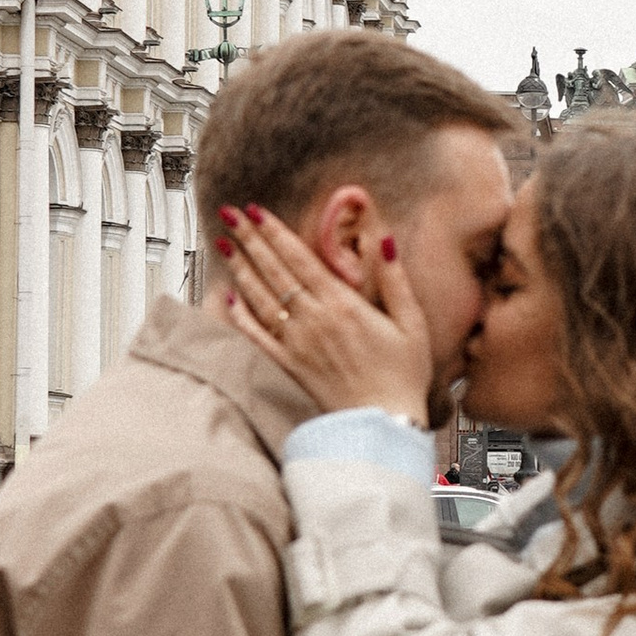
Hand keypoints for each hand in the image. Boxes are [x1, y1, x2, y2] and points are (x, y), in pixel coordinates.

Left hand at [221, 205, 435, 423]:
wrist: (382, 424)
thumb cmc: (401, 376)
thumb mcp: (411, 321)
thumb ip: (394, 278)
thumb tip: (382, 239)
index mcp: (343, 305)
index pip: (300, 258)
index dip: (275, 232)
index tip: (257, 212)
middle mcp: (314, 321)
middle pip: (274, 271)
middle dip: (249, 239)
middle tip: (230, 215)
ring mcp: (297, 343)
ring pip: (260, 298)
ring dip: (240, 269)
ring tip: (224, 245)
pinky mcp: (289, 365)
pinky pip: (257, 336)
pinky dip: (240, 316)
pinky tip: (229, 299)